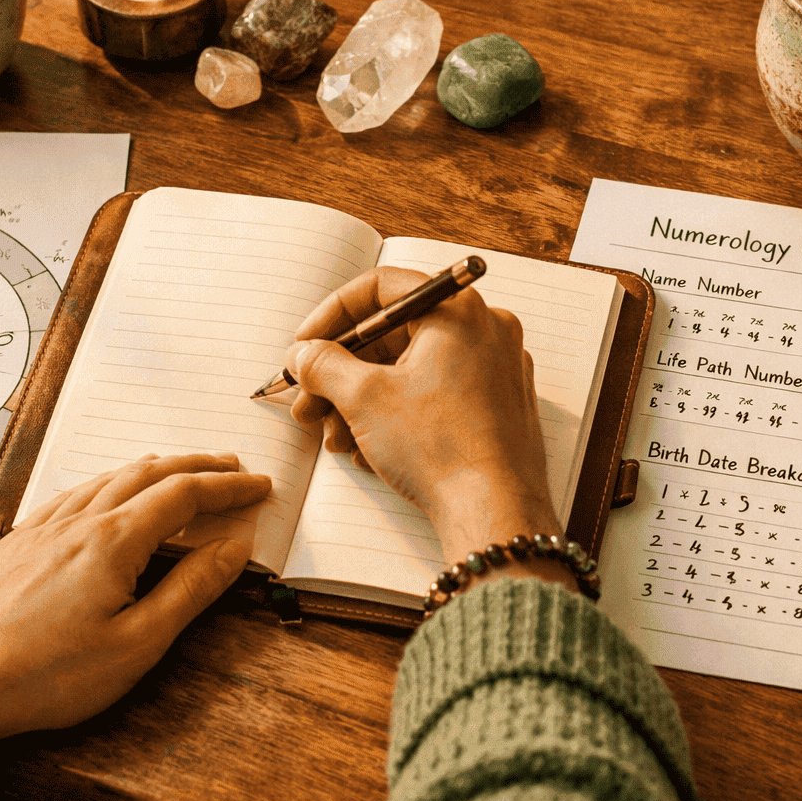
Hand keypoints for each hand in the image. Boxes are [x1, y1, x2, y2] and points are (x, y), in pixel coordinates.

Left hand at [0, 452, 269, 746]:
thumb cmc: (45, 675)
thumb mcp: (137, 644)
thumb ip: (190, 590)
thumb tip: (232, 549)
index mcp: (113, 542)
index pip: (185, 495)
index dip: (228, 487)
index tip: (258, 487)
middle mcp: (79, 521)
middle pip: (150, 472)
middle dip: (198, 466)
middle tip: (232, 469)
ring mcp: (45, 527)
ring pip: (110, 476)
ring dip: (156, 468)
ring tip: (182, 473)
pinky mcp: (21, 541)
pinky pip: (75, 492)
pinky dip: (110, 482)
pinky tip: (109, 493)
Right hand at [285, 268, 569, 579]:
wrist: (494, 513)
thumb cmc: (442, 449)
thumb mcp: (364, 399)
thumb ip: (324, 365)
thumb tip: (304, 354)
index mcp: (459, 311)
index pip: (382, 288)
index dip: (333, 314)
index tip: (306, 344)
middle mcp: (486, 331)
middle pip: (395, 335)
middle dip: (342, 371)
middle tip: (309, 397)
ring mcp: (496, 371)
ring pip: (412, 371)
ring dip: (362, 400)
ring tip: (334, 436)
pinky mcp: (497, 408)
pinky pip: (435, 396)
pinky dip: (397, 415)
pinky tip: (367, 449)